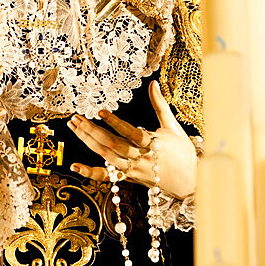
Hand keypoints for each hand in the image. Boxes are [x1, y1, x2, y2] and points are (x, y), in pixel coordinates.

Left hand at [67, 80, 196, 198]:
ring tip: (74, 127)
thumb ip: (160, 105)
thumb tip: (153, 83)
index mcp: (153, 143)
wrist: (190, 182)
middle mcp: (141, 158)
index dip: (115, 122)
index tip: (100, 111)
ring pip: (106, 156)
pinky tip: (75, 166)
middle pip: (113, 144)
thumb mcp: (173, 126)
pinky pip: (107, 177)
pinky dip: (90, 173)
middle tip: (77, 117)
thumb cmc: (183, 152)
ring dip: (88, 142)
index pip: (130, 133)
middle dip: (92, 130)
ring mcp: (132, 170)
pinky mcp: (128, 178)